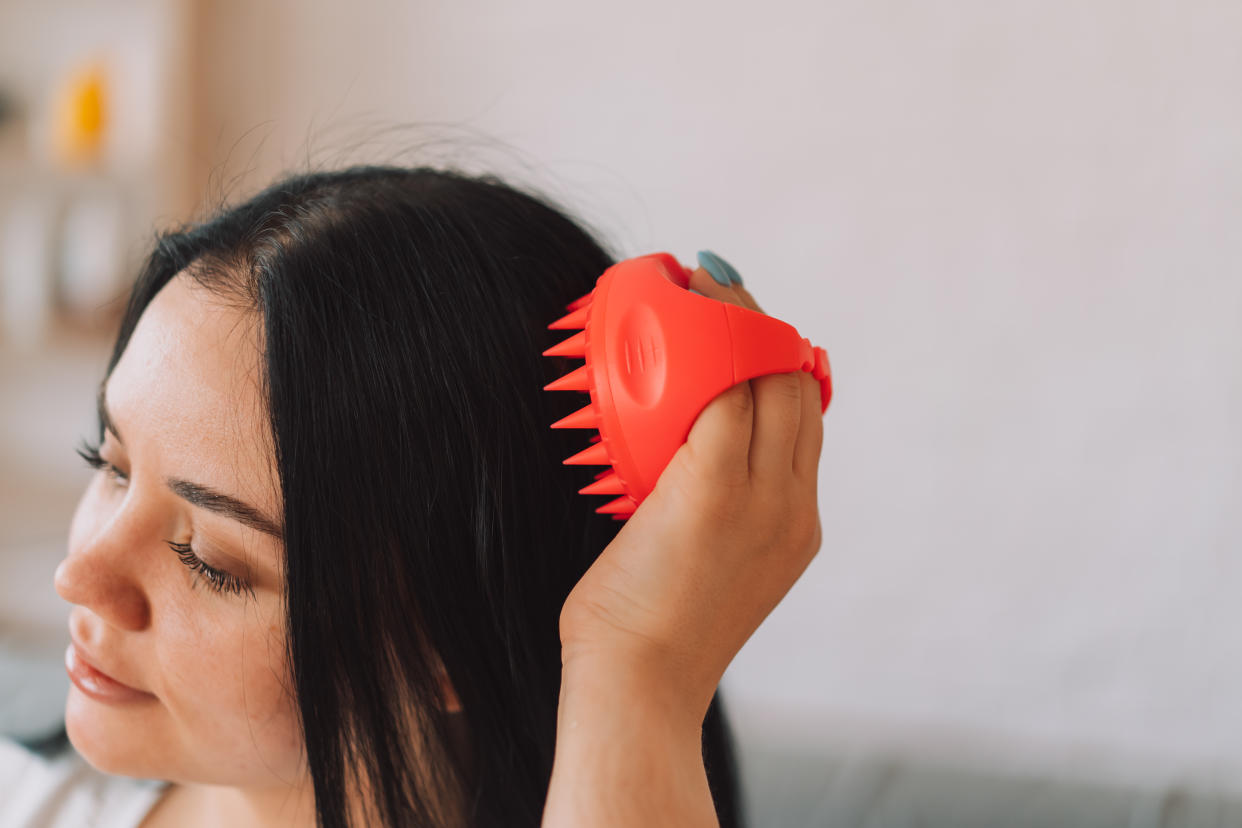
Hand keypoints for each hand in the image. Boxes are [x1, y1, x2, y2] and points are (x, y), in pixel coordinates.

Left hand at [557, 262, 825, 720]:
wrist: (640, 690)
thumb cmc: (654, 639)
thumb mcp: (709, 576)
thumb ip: (712, 523)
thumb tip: (675, 484)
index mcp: (798, 527)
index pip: (805, 422)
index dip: (784, 366)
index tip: (753, 331)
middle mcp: (793, 506)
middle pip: (797, 387)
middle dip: (767, 327)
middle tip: (721, 289)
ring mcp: (761, 498)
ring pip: (768, 379)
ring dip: (741, 320)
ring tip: (704, 285)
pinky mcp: (712, 489)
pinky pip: (721, 392)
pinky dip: (709, 343)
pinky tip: (687, 310)